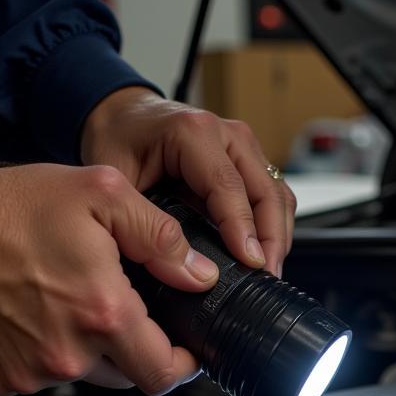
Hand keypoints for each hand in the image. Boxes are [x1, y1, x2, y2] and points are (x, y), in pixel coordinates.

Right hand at [0, 164, 219, 395]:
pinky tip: (38, 314)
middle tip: (122, 307)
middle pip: (129, 376)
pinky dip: (50, 352)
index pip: (165, 373)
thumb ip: (161, 238)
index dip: (184, 365)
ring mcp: (33, 373)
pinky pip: (45, 376)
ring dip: (92, 348)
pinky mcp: (3, 380)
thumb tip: (199, 275)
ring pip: (87, 375)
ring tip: (71, 300)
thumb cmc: (8, 209)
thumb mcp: (101, 195)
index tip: (186, 350)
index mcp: (103, 314)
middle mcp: (70, 355)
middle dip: (137, 348)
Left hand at [81, 87, 295, 276]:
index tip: (251, 263)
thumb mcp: (118, 180)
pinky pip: (273, 195)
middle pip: (266, 192)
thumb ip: (141, 217)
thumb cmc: (120, 141)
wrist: (125, 117)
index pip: (229, 186)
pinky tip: (263, 254)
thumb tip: (169, 263)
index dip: (243, 229)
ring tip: (268, 273)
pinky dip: (273, 226)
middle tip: (266, 278)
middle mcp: (226, 134)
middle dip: (270, 240)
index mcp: (193, 132)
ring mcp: (243, 146)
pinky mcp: (249, 160)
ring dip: (277, 236)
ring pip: (278, 195)